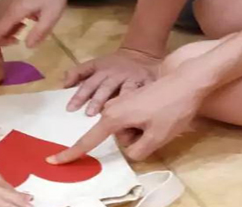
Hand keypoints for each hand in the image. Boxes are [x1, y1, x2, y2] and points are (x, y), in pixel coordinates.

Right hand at [0, 0, 67, 54]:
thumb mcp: (52, 13)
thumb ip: (40, 31)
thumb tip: (27, 46)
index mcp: (14, 11)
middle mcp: (6, 7)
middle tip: (12, 44)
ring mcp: (5, 2)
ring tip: (16, 37)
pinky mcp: (8, 0)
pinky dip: (2, 25)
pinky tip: (18, 26)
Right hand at [51, 70, 205, 163]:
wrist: (188, 81)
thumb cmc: (172, 109)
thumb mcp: (156, 138)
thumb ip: (136, 151)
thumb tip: (129, 149)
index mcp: (113, 117)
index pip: (88, 140)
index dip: (71, 153)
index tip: (53, 161)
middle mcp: (112, 107)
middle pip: (116, 136)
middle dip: (133, 139)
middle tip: (156, 128)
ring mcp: (121, 100)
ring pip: (125, 128)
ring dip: (141, 130)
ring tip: (161, 118)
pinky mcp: (131, 97)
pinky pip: (132, 118)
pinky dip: (144, 122)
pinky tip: (160, 111)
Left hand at [65, 48, 162, 115]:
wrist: (140, 54)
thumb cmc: (114, 64)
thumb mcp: (95, 64)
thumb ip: (78, 73)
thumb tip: (63, 84)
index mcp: (103, 71)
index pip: (89, 84)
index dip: (79, 96)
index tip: (70, 109)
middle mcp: (117, 75)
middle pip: (106, 88)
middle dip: (98, 100)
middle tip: (90, 114)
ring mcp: (133, 79)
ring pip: (126, 91)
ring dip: (121, 102)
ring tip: (116, 115)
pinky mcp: (148, 82)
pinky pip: (146, 93)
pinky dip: (144, 101)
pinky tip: (141, 113)